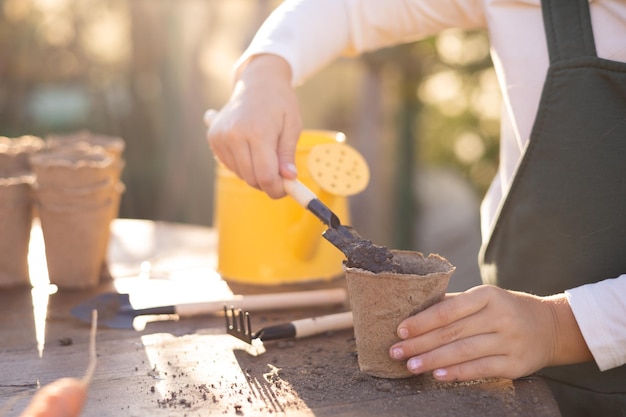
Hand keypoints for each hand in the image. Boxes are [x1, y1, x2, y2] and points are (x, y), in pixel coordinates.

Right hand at [206, 54, 301, 197]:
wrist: (258, 81)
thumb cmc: (280, 103)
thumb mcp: (292, 126)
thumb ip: (288, 154)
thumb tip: (289, 178)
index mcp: (257, 131)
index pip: (265, 175)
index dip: (277, 189)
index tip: (286, 189)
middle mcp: (234, 135)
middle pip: (252, 178)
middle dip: (268, 182)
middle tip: (281, 174)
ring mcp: (220, 136)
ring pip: (240, 174)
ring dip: (255, 173)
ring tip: (266, 154)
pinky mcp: (213, 138)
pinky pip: (230, 165)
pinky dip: (243, 165)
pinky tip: (251, 149)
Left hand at [389, 285, 592, 380]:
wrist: (552, 327)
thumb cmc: (505, 310)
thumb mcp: (484, 299)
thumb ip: (454, 305)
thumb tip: (414, 315)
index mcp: (487, 295)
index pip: (448, 310)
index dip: (422, 321)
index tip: (400, 330)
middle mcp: (500, 316)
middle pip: (452, 332)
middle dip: (420, 343)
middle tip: (396, 352)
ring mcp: (509, 341)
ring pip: (464, 352)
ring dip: (433, 360)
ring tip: (411, 366)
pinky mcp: (516, 364)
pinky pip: (481, 369)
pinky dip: (457, 373)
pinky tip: (438, 375)